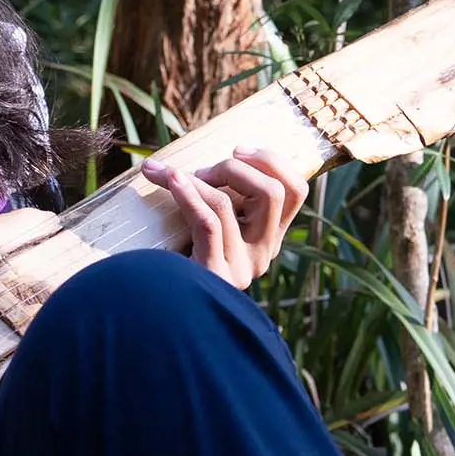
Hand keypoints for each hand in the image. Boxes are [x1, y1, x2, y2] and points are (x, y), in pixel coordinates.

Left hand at [144, 145, 307, 288]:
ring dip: (195, 180)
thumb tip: (224, 153)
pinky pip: (207, 224)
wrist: (158, 305)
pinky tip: (169, 180)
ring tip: (169, 176)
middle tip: (201, 171)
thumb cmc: (180, 256)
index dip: (272, 161)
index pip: (296, 191)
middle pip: (272, 192)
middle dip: (233, 167)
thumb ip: (227, 198)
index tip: (237, 150)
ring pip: (228, 204)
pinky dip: (186, 195)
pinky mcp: (214, 276)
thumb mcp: (214, 224)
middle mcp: (263, 253)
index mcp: (269, 237)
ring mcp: (240, 268)